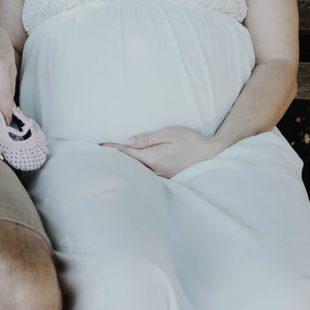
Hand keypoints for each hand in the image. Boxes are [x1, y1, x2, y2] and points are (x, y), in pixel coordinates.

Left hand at [101, 126, 226, 177]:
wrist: (211, 155)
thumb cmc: (192, 141)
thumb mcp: (170, 133)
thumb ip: (148, 138)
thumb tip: (129, 140)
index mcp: (153, 157)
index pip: (127, 153)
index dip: (112, 149)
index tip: (99, 146)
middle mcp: (154, 169)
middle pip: (129, 164)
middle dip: (114, 158)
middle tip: (98, 154)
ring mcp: (160, 175)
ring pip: (136, 170)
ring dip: (124, 164)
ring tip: (110, 160)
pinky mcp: (165, 176)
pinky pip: (146, 173)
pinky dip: (135, 169)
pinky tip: (131, 167)